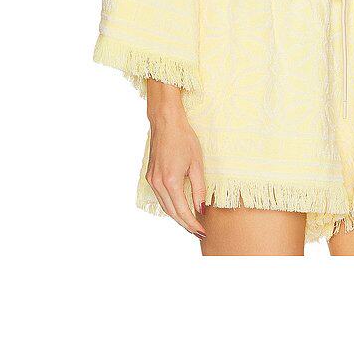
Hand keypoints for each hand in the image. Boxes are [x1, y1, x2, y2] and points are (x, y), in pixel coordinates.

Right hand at [145, 80, 206, 238]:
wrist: (166, 122)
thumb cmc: (184, 138)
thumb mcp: (197, 163)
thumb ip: (199, 188)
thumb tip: (200, 208)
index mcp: (170, 181)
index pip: (182, 211)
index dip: (192, 223)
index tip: (202, 231)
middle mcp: (158, 183)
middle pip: (171, 212)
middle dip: (185, 224)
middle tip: (198, 232)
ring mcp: (152, 180)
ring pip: (164, 206)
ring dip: (177, 217)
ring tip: (190, 223)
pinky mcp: (150, 176)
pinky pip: (160, 197)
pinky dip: (170, 206)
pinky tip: (179, 207)